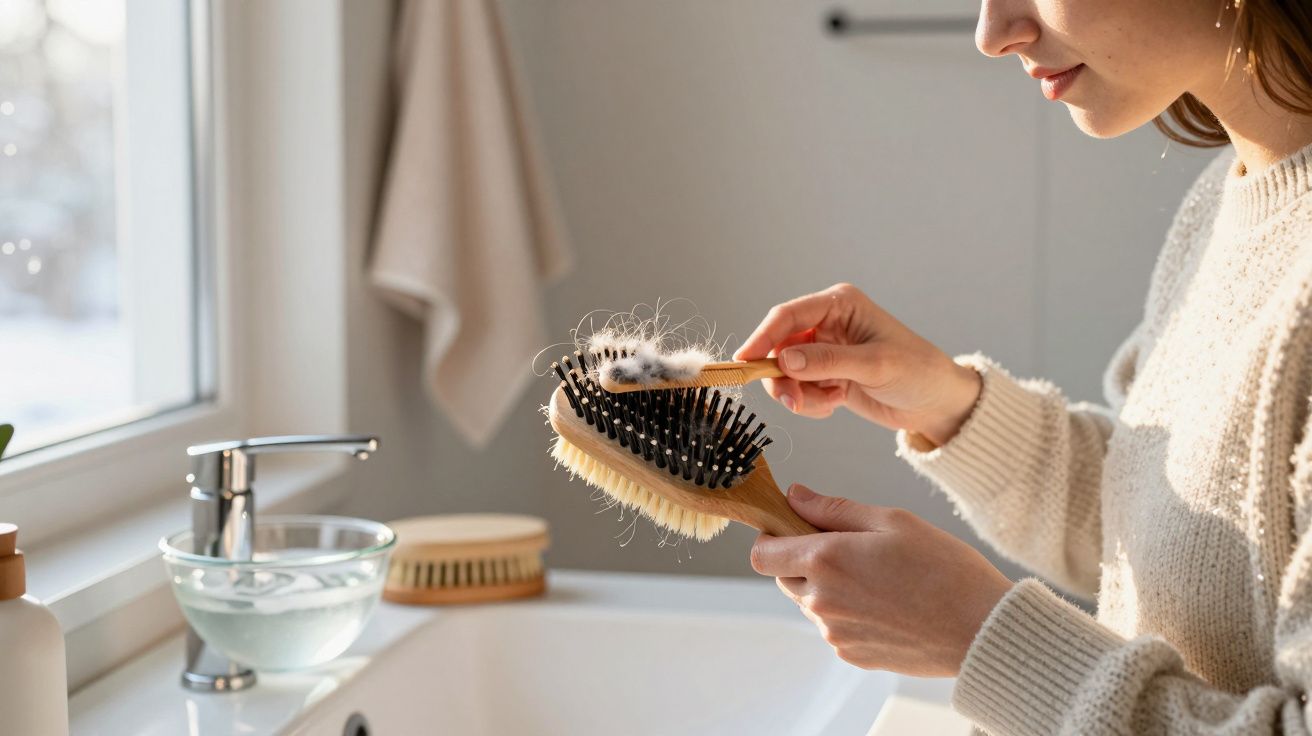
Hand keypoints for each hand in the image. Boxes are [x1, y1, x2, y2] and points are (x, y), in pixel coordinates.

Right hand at [735, 283, 981, 446]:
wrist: (935, 402)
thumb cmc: (917, 372)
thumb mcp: (874, 365)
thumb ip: (828, 362)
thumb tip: (784, 361)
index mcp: (839, 304)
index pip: (787, 316)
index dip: (762, 337)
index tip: (744, 361)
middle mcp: (826, 322)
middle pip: (779, 346)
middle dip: (783, 377)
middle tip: (795, 402)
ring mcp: (823, 350)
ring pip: (785, 372)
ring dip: (800, 394)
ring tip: (830, 402)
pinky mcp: (824, 374)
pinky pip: (798, 389)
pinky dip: (810, 402)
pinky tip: (836, 403)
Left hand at [750, 484, 1011, 676]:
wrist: (980, 629)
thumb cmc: (943, 567)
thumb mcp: (891, 520)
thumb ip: (833, 509)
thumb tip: (794, 496)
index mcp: (825, 561)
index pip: (762, 554)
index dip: (772, 537)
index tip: (794, 527)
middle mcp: (821, 602)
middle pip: (784, 576)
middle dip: (803, 559)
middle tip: (849, 547)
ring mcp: (835, 633)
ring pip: (810, 602)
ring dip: (827, 587)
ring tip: (878, 577)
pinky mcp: (852, 654)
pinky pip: (834, 627)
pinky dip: (848, 612)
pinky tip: (887, 603)